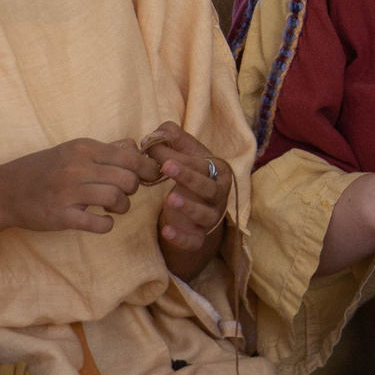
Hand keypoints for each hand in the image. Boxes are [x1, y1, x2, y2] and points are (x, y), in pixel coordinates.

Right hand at [0, 138, 162, 236]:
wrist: (5, 191)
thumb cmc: (43, 169)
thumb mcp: (71, 151)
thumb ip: (105, 149)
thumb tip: (135, 146)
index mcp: (82, 148)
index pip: (129, 156)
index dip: (146, 168)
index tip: (149, 176)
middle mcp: (76, 167)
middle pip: (128, 178)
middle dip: (133, 189)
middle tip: (124, 193)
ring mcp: (68, 192)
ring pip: (117, 199)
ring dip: (122, 206)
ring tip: (113, 207)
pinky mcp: (62, 216)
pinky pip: (99, 223)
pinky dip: (107, 224)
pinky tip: (102, 220)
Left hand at [142, 121, 229, 280]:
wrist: (197, 213)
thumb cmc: (192, 177)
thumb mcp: (187, 155)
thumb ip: (173, 138)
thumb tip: (156, 134)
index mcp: (218, 172)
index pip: (202, 164)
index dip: (180, 157)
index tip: (155, 150)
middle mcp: (219, 196)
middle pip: (209, 189)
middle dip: (189, 178)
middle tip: (166, 167)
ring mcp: (211, 219)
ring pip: (205, 215)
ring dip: (189, 207)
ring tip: (169, 199)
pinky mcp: (199, 238)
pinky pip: (194, 240)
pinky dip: (181, 237)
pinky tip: (166, 230)